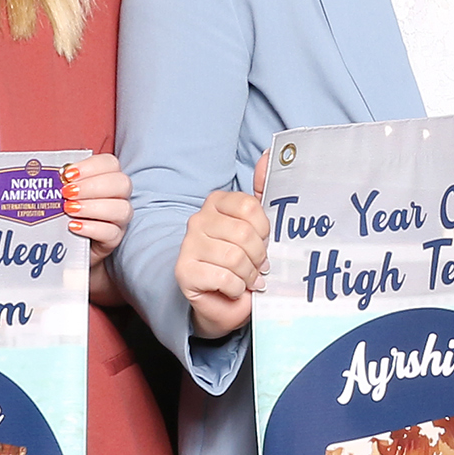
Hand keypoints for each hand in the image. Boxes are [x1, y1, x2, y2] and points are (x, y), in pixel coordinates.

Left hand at [61, 152, 130, 265]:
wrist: (65, 244)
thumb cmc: (62, 213)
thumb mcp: (59, 193)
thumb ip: (56, 180)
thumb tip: (37, 169)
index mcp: (107, 178)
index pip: (110, 163)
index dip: (91, 166)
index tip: (67, 174)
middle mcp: (118, 197)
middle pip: (122, 183)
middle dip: (92, 186)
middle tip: (67, 193)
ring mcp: (119, 219)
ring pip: (122, 209)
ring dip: (93, 207)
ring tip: (69, 209)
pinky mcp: (114, 240)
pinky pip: (111, 233)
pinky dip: (92, 228)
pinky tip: (73, 226)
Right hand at [175, 153, 272, 340]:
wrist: (223, 301)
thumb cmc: (242, 262)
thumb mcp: (258, 227)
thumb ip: (264, 192)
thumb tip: (269, 154)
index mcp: (217, 203)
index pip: (251, 207)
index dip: (264, 230)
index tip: (264, 242)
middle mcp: (199, 219)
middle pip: (245, 234)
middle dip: (259, 257)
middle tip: (258, 267)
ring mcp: (188, 244)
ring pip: (235, 257)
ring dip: (249, 275)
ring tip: (248, 279)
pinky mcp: (184, 271)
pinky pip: (224, 277)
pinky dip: (237, 288)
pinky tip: (234, 289)